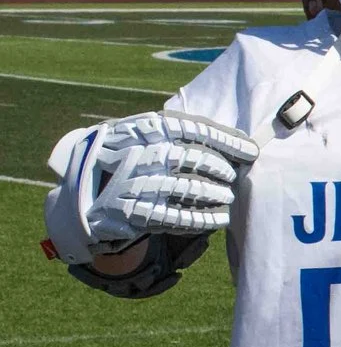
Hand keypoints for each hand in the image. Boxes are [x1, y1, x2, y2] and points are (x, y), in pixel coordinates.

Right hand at [60, 113, 258, 248]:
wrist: (81, 186)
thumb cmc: (126, 155)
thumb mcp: (145, 133)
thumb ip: (183, 133)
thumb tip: (238, 139)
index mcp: (145, 128)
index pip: (196, 129)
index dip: (229, 140)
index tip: (252, 150)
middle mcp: (141, 152)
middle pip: (195, 159)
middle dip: (223, 169)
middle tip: (234, 177)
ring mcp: (135, 182)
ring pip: (190, 188)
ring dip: (217, 194)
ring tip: (229, 198)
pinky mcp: (132, 212)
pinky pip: (177, 217)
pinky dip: (204, 219)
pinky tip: (221, 218)